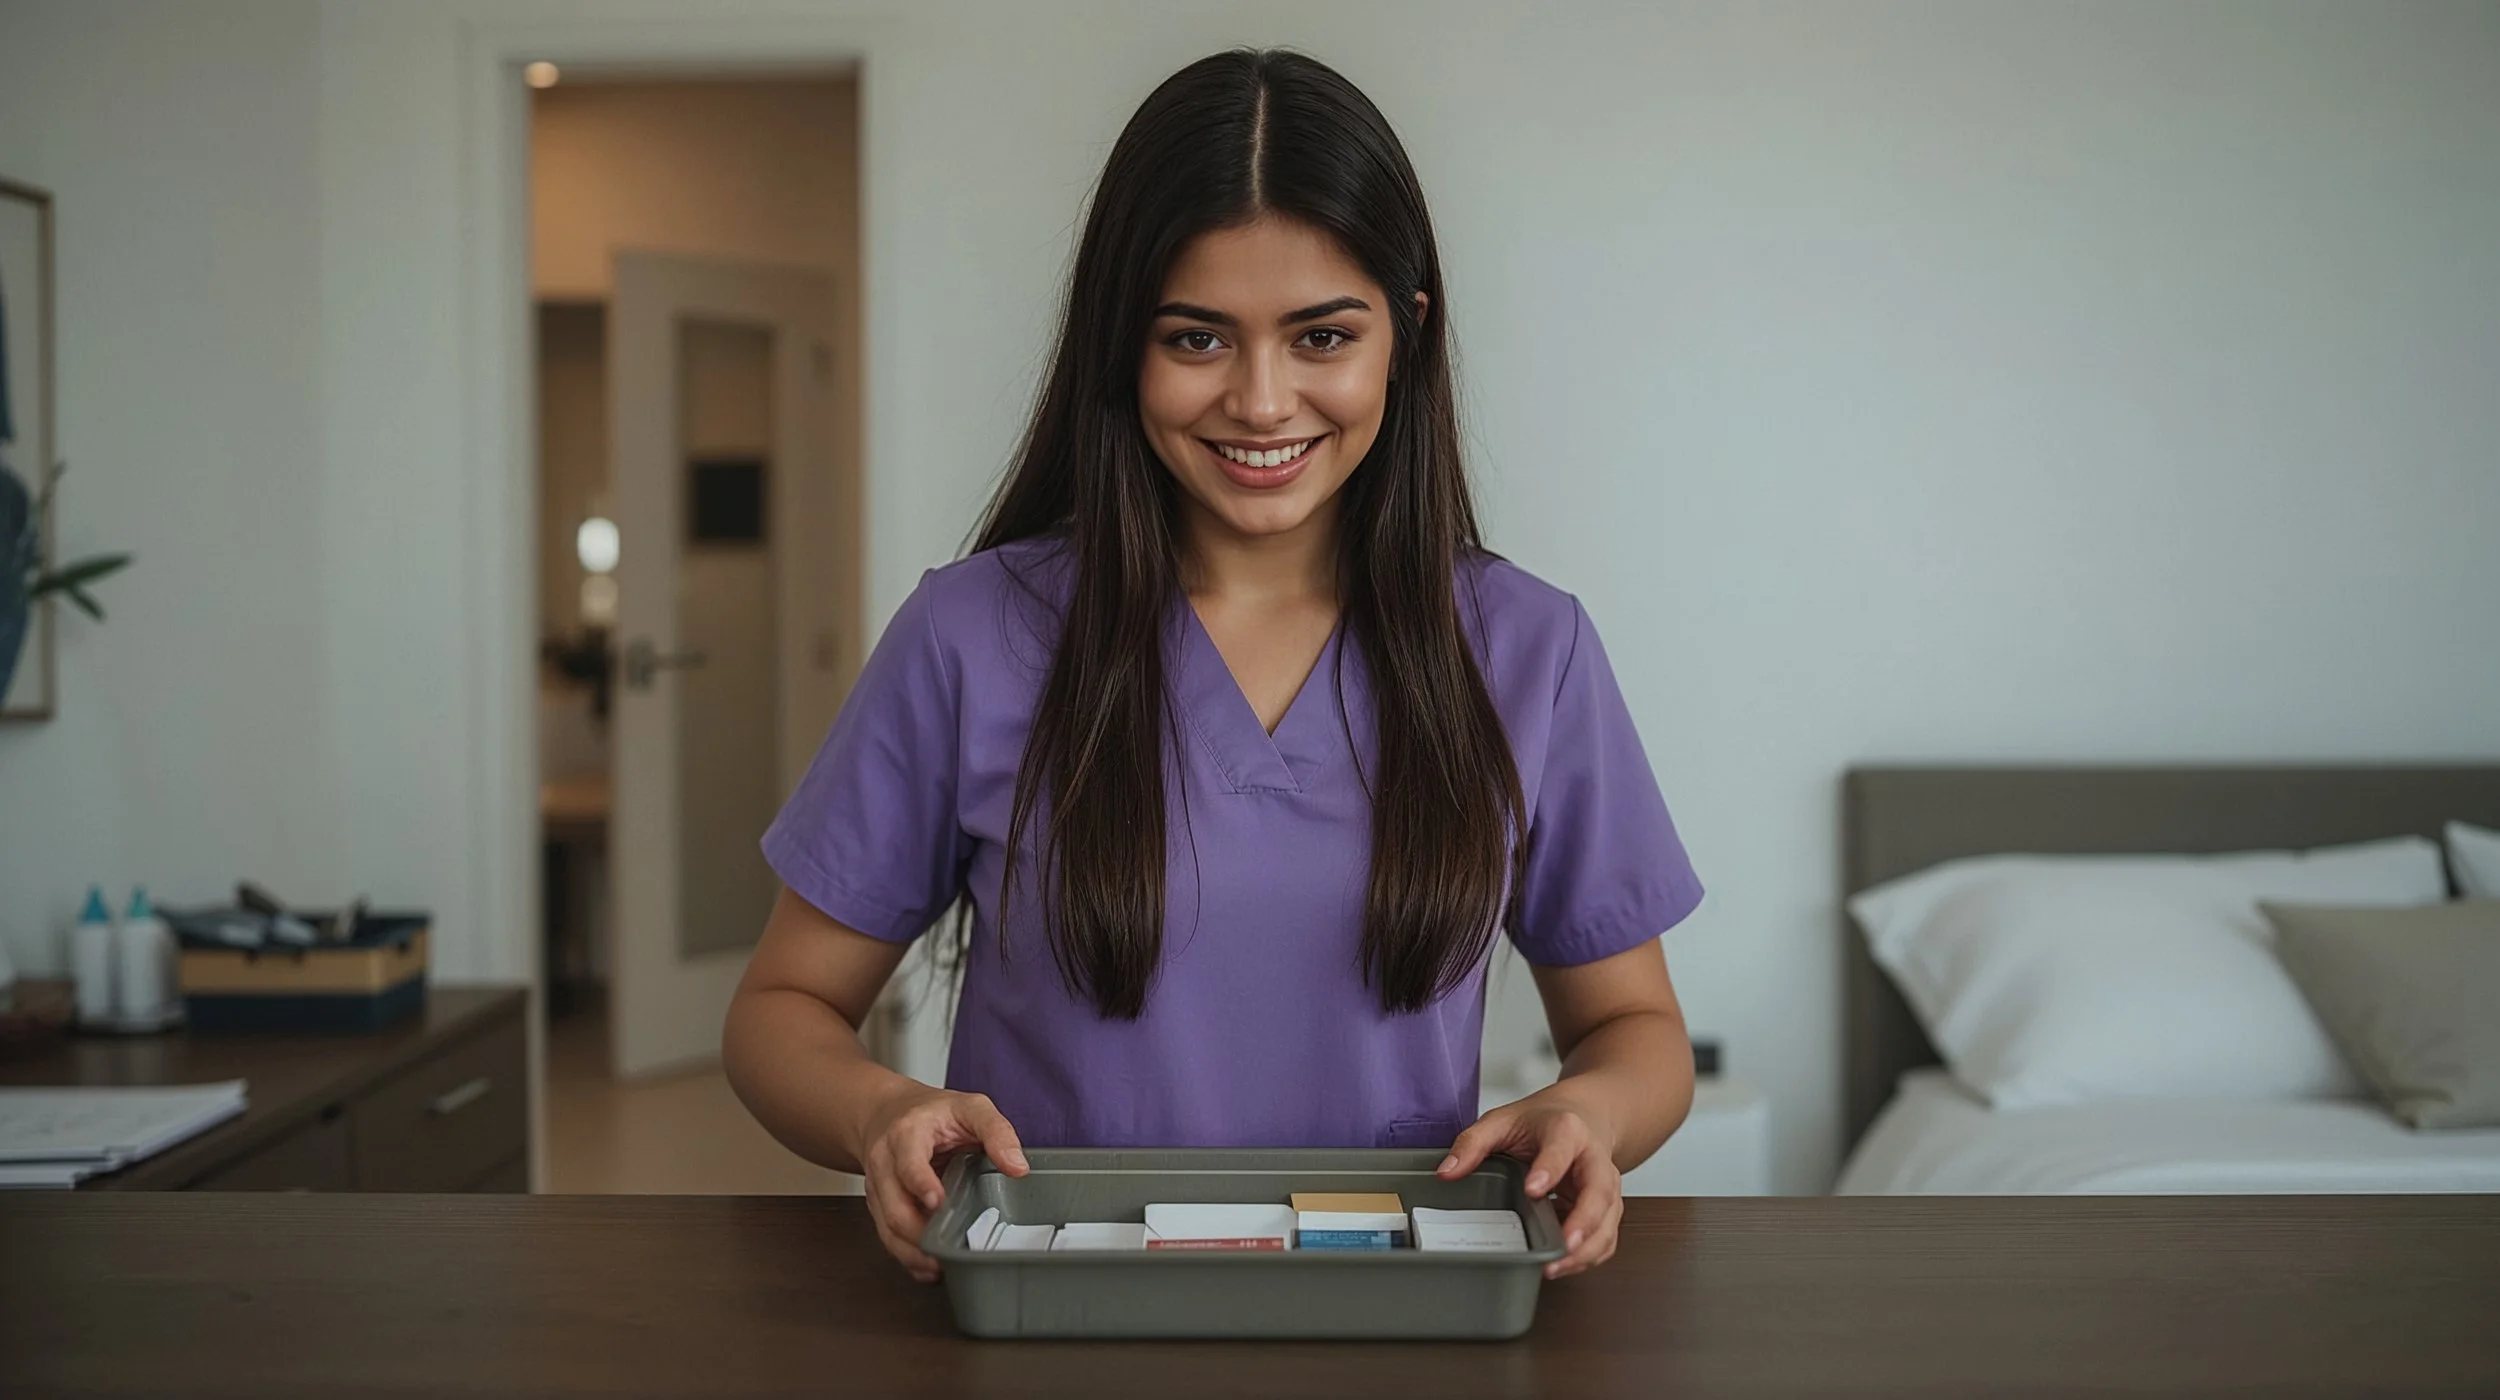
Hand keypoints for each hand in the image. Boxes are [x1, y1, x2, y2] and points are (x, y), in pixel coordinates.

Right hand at [856, 1084, 1028, 1282]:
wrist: (885, 1112)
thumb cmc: (931, 1112)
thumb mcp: (970, 1107)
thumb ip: (996, 1131)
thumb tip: (1017, 1166)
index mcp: (906, 1134)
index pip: (908, 1164)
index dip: (922, 1185)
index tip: (939, 1203)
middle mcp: (885, 1163)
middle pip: (893, 1207)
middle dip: (919, 1233)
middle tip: (947, 1248)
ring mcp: (878, 1187)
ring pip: (887, 1228)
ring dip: (912, 1252)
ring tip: (941, 1266)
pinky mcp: (879, 1205)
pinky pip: (887, 1236)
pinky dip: (907, 1256)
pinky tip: (928, 1266)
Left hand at [1435, 1086, 1620, 1279]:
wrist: (1583, 1116)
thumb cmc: (1542, 1122)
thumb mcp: (1501, 1121)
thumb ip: (1473, 1143)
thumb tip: (1447, 1172)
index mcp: (1567, 1130)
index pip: (1562, 1149)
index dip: (1550, 1169)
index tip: (1533, 1190)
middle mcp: (1594, 1159)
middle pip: (1600, 1191)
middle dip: (1585, 1221)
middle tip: (1564, 1244)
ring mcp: (1605, 1186)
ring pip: (1608, 1220)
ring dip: (1588, 1248)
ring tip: (1556, 1267)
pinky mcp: (1606, 1209)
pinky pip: (1606, 1236)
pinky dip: (1590, 1255)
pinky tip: (1564, 1265)